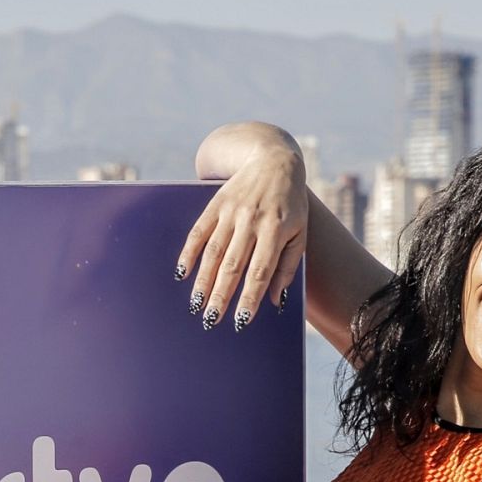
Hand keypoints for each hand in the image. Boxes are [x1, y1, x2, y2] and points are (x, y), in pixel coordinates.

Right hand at [177, 123, 308, 331]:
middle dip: (221, 295)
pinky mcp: (216, 204)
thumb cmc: (291, 205)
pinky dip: (189, 252)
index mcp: (276, 231)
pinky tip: (183, 273)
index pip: (260, 271)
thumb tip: (277, 301)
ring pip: (214, 252)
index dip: (250, 297)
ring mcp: (231, 212)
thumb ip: (287, 268)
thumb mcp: (299, 234)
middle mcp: (252, 221)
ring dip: (203, 280)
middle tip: (210, 320)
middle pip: (233, 265)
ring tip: (196, 305)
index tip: (241, 320)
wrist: (274, 160)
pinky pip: (199, 231)